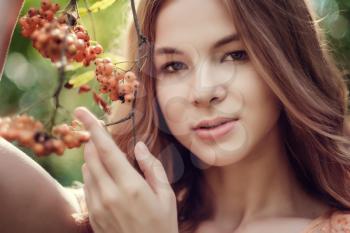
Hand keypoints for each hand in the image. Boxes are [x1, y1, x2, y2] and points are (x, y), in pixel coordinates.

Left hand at [74, 107, 178, 232]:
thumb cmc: (162, 225)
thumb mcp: (166, 195)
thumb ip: (151, 167)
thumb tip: (140, 146)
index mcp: (130, 186)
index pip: (106, 149)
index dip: (93, 127)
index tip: (81, 110)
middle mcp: (109, 194)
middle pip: (91, 157)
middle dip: (93, 141)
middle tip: (98, 134)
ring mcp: (98, 206)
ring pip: (87, 171)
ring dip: (93, 158)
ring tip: (107, 158)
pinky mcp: (93, 215)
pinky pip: (87, 187)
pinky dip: (92, 175)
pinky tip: (104, 177)